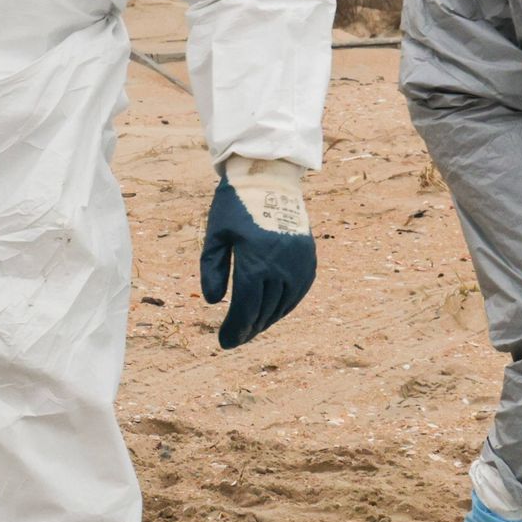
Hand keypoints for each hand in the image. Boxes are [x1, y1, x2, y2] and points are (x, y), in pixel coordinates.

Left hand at [199, 162, 316, 348]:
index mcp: (256, 261)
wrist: (270, 178)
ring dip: (266, 320)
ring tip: (250, 328)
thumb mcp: (215, 235)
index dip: (235, 329)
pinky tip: (270, 311)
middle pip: (264, 311)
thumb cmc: (235, 205)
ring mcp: (299, 263)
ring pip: (283, 305)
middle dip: (248, 329)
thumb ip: (212, 270)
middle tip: (235, 339)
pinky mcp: (309, 259)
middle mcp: (282, 266)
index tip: (224, 343)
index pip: (246, 309)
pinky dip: (284, 306)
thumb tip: (214, 302)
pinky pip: (298, 292)